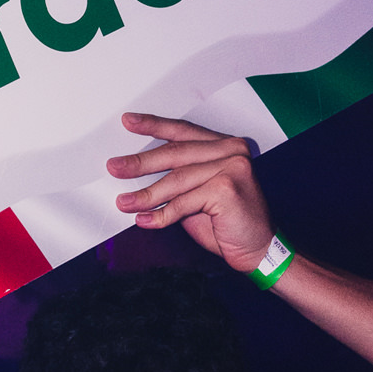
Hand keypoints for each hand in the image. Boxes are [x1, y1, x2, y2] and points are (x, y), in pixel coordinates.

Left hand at [106, 113, 273, 270]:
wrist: (258, 249)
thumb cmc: (226, 222)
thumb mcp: (197, 193)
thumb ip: (177, 178)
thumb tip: (136, 170)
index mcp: (225, 145)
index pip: (183, 131)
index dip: (154, 126)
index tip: (128, 122)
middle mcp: (232, 151)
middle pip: (176, 153)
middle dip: (140, 162)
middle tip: (114, 167)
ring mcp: (232, 167)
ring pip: (176, 180)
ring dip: (145, 194)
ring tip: (123, 202)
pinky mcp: (227, 189)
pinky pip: (183, 202)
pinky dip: (161, 214)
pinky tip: (144, 220)